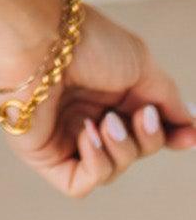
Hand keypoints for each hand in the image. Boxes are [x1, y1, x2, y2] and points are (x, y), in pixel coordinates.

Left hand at [0, 0, 195, 198]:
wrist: (39, 36)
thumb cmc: (88, 41)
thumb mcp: (142, 67)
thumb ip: (167, 101)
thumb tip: (190, 129)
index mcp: (107, 92)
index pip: (144, 129)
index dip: (167, 136)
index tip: (187, 137)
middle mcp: (86, 113)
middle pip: (133, 151)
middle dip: (146, 139)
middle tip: (141, 116)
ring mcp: (63, 135)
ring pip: (111, 169)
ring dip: (121, 150)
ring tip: (107, 122)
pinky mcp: (43, 154)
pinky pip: (80, 183)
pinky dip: (96, 165)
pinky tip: (87, 135)